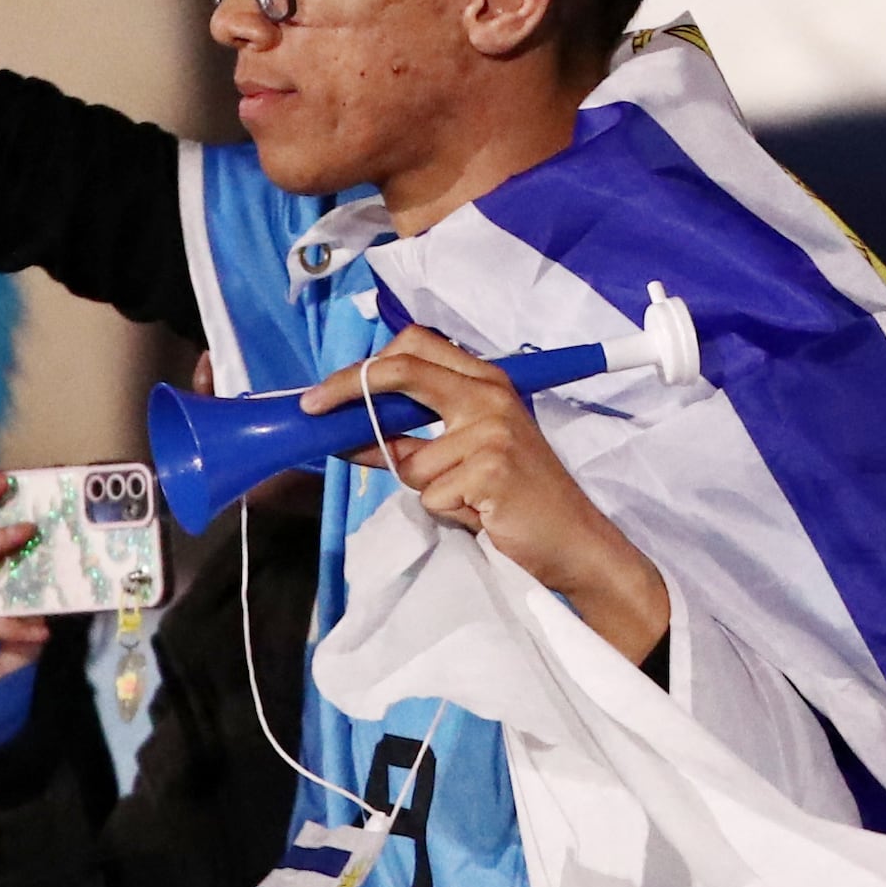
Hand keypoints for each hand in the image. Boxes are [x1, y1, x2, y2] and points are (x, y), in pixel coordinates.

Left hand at [303, 330, 671, 664]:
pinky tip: (479, 514)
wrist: (573, 539)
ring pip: (409, 460)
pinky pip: (430, 496)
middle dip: (350, 387)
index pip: (417, 347)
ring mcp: (492, 430)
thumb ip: (411, 439)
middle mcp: (490, 396)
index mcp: (487, 381)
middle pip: (404, 371)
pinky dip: (445, 512)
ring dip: (423, 490)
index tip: (325, 393)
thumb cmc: (517, 498)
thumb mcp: (463, 456)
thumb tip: (346, 434)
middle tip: (313, 410)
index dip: (365, 366)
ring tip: (465, 500)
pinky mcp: (491, 469)